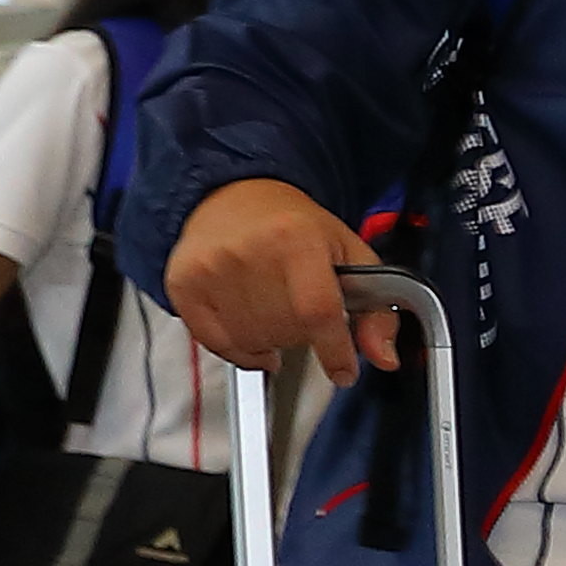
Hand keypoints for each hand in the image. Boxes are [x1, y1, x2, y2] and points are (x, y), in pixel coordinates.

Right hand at [170, 178, 386, 379]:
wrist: (232, 195)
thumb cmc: (294, 226)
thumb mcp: (349, 253)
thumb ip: (376, 309)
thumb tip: (382, 357)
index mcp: (296, 238)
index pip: (318, 311)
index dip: (334, 351)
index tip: (343, 371)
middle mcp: (249, 251)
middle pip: (285, 332)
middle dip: (303, 334)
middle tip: (301, 309)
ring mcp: (211, 268)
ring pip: (252, 342)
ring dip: (270, 340)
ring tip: (274, 310)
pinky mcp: (183, 283)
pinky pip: (217, 344)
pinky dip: (239, 348)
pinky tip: (250, 327)